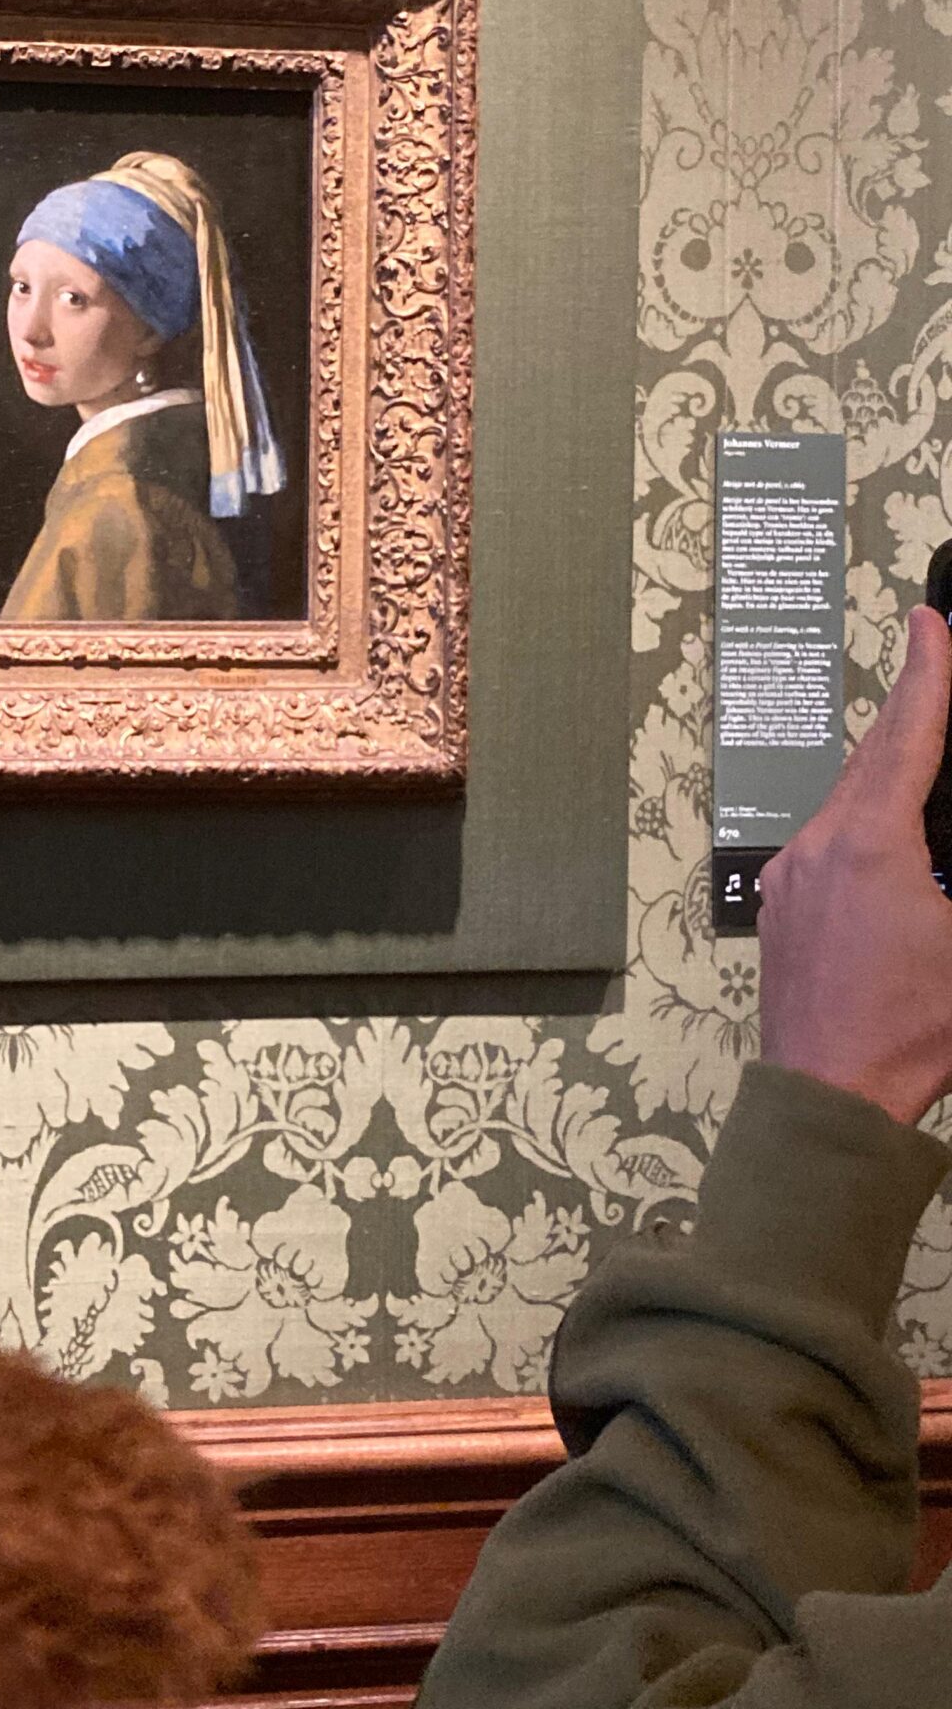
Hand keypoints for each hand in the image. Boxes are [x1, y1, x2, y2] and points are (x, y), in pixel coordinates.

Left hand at [758, 605, 951, 1125]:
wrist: (827, 1098)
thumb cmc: (912, 1032)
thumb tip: (945, 841)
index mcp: (872, 844)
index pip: (909, 737)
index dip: (929, 674)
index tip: (931, 618)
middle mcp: (820, 845)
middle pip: (873, 758)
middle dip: (909, 711)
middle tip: (934, 659)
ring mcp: (792, 876)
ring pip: (847, 799)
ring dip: (886, 770)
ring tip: (923, 745)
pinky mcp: (781, 906)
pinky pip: (827, 840)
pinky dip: (863, 819)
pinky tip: (890, 835)